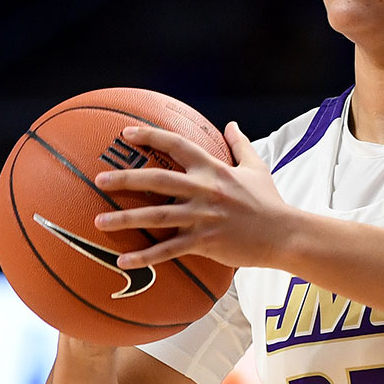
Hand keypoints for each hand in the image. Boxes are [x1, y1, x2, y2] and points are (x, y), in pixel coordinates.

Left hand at [91, 122, 295, 270]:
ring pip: (157, 217)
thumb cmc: (270, 202)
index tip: (125, 134)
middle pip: (158, 180)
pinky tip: (122, 260)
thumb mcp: (257, 167)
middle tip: (100, 179)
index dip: (150, 136)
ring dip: (125, 219)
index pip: (177, 145)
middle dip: (126, 179)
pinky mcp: (205, 242)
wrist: (284, 234)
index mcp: (213, 170)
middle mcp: (204, 190)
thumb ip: (241, 144)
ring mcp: (203, 217)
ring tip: (99, 221)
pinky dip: (145, 257)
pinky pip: (169, 250)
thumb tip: (232, 124)